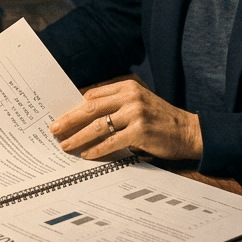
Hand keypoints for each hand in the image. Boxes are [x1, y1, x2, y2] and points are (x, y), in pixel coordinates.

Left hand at [49, 75, 202, 160]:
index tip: (61, 116)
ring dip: (79, 137)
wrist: (188, 131)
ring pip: (99, 125)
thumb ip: (116, 105)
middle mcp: (130, 96)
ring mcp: (136, 113)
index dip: (74, 106)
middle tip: (53, 129)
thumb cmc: (159, 119)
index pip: (93, 95)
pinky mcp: (141, 131)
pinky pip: (112, 141)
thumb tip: (84, 115)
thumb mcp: (138, 104)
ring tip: (66, 145)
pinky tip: (87, 155)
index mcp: (127, 87)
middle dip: (69, 119)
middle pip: (91, 108)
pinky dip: (97, 149)